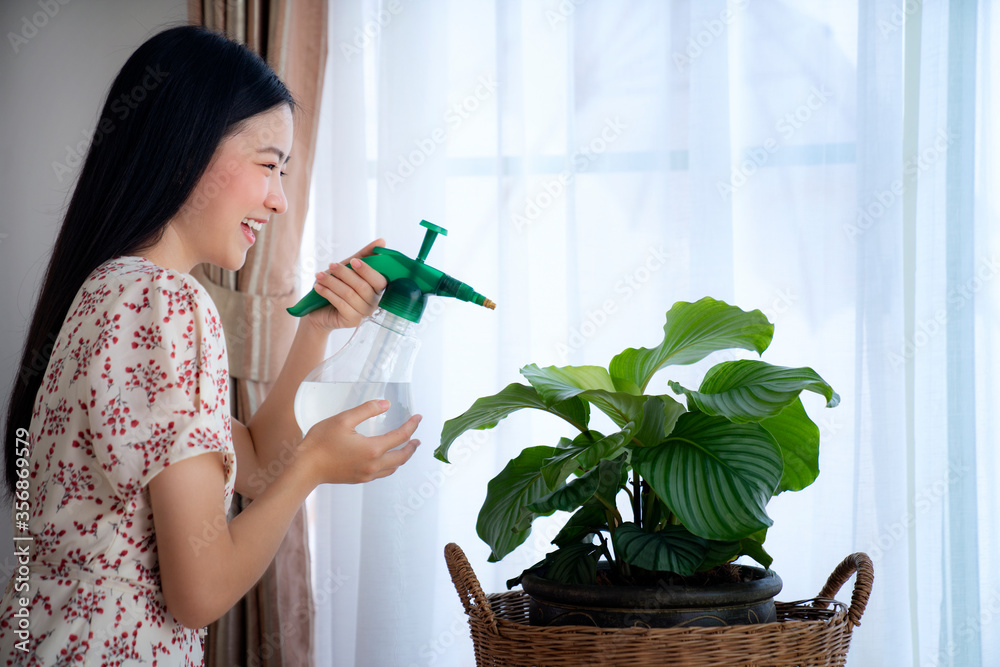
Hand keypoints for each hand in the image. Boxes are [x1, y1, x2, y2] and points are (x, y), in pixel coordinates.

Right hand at [299, 399, 420, 484]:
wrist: (305, 468)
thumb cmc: (321, 443)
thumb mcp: (343, 419)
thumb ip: (366, 410)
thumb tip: (386, 404)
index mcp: (372, 449)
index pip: (400, 436)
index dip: (412, 425)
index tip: (418, 417)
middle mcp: (373, 465)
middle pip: (402, 457)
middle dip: (412, 446)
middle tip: (417, 438)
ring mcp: (366, 474)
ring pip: (393, 467)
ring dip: (403, 457)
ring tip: (406, 448)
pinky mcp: (359, 479)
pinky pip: (382, 473)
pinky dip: (391, 465)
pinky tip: (387, 459)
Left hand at [304, 238, 388, 331]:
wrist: (319, 310)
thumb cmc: (337, 286)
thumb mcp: (349, 269)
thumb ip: (365, 256)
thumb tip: (382, 241)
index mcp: (378, 289)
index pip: (379, 280)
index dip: (367, 270)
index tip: (353, 261)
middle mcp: (374, 302)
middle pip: (362, 286)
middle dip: (345, 274)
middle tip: (331, 265)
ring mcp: (364, 314)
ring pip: (349, 294)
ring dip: (332, 282)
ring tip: (319, 276)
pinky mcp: (352, 321)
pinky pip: (341, 304)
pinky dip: (328, 293)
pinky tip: (318, 287)